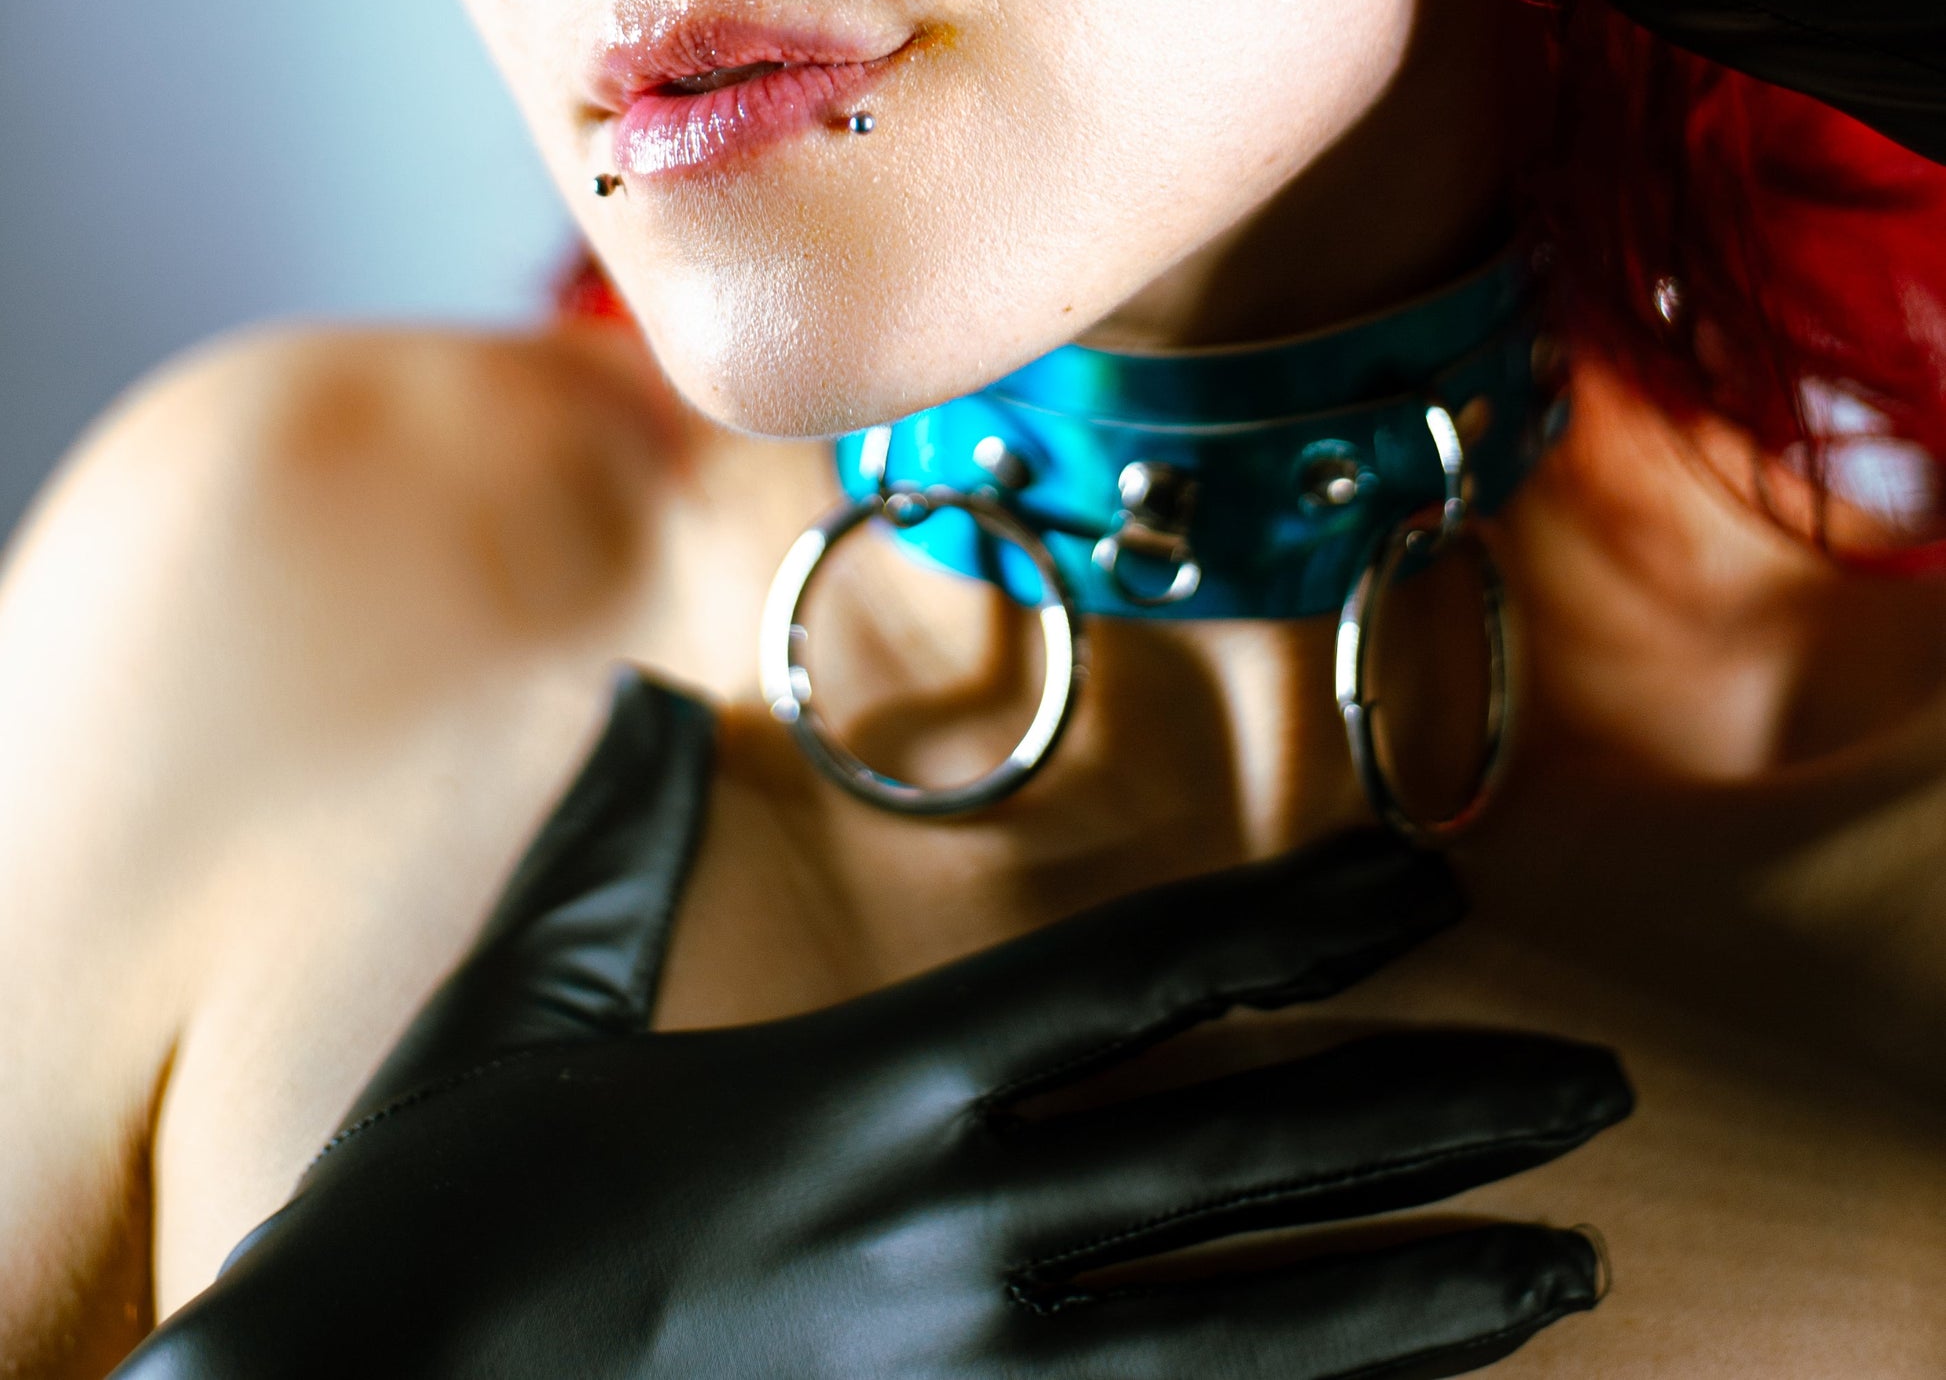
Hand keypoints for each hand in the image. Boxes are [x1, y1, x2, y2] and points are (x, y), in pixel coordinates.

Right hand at [126, 810, 1622, 1374]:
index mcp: (863, 1092)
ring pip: (1247, 1347)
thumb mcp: (517, 1013)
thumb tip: (632, 702)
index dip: (1306, 928)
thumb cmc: (418, 1238)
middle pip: (1241, 1156)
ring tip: (1568, 1277)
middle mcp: (943, 1236)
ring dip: (1419, 1305)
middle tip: (1594, 1090)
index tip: (1437, 891)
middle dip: (1434, 1115)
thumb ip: (607, 850)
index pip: (1139, 978)